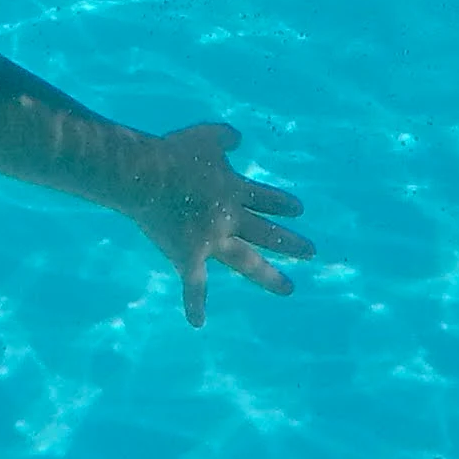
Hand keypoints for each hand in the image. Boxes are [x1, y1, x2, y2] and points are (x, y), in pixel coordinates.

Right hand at [123, 122, 313, 326]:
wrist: (147, 176)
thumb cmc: (174, 154)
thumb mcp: (205, 136)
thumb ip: (226, 136)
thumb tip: (239, 138)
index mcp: (234, 189)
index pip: (266, 199)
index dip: (284, 204)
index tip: (299, 210)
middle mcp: (230, 218)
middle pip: (266, 233)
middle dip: (290, 242)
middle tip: (311, 252)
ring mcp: (212, 240)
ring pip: (247, 261)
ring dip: (269, 276)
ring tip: (289, 289)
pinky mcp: (188, 256)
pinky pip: (193, 284)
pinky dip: (194, 303)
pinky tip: (198, 323)